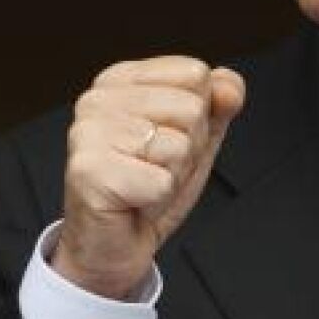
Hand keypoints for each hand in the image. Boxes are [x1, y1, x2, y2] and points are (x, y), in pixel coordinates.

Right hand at [52, 56, 245, 299]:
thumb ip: (218, 104)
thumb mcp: (196, 139)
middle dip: (188, 149)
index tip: (166, 141)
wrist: (113, 245)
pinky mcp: (90, 171)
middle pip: (192, 109)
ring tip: (143, 183)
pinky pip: (162, 181)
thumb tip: (230, 85)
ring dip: (173, 176)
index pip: (195, 73)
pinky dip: (158, 200)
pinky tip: (133, 201)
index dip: (199, 117)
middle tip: (154, 169)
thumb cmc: (149, 187)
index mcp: (121, 79)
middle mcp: (98, 99)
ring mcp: (88, 133)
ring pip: (179, 146)